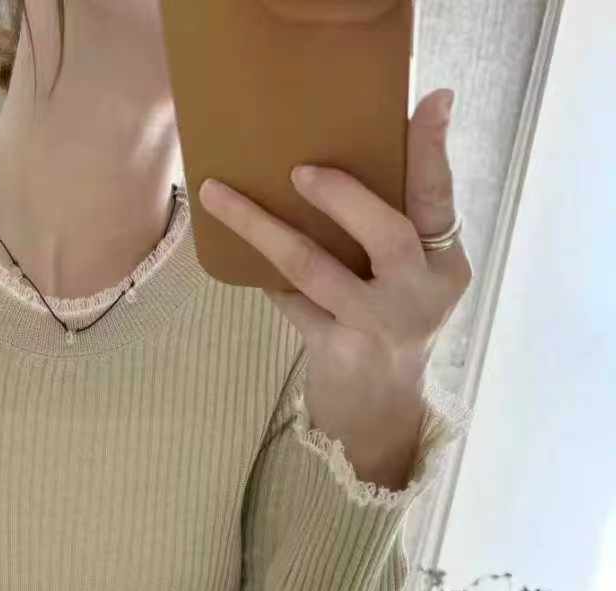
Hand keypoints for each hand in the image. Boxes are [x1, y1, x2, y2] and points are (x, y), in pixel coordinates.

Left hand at [199, 89, 473, 489]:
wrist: (377, 417)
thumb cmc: (387, 330)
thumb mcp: (406, 282)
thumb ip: (391, 231)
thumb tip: (329, 162)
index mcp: (443, 266)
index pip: (439, 198)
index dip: (433, 149)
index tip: (431, 100)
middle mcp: (419, 295)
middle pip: (389, 233)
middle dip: (345, 196)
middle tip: (300, 169)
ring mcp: (377, 327)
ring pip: (316, 268)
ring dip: (263, 228)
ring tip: (222, 196)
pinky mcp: (336, 352)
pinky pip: (289, 302)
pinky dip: (265, 276)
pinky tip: (234, 251)